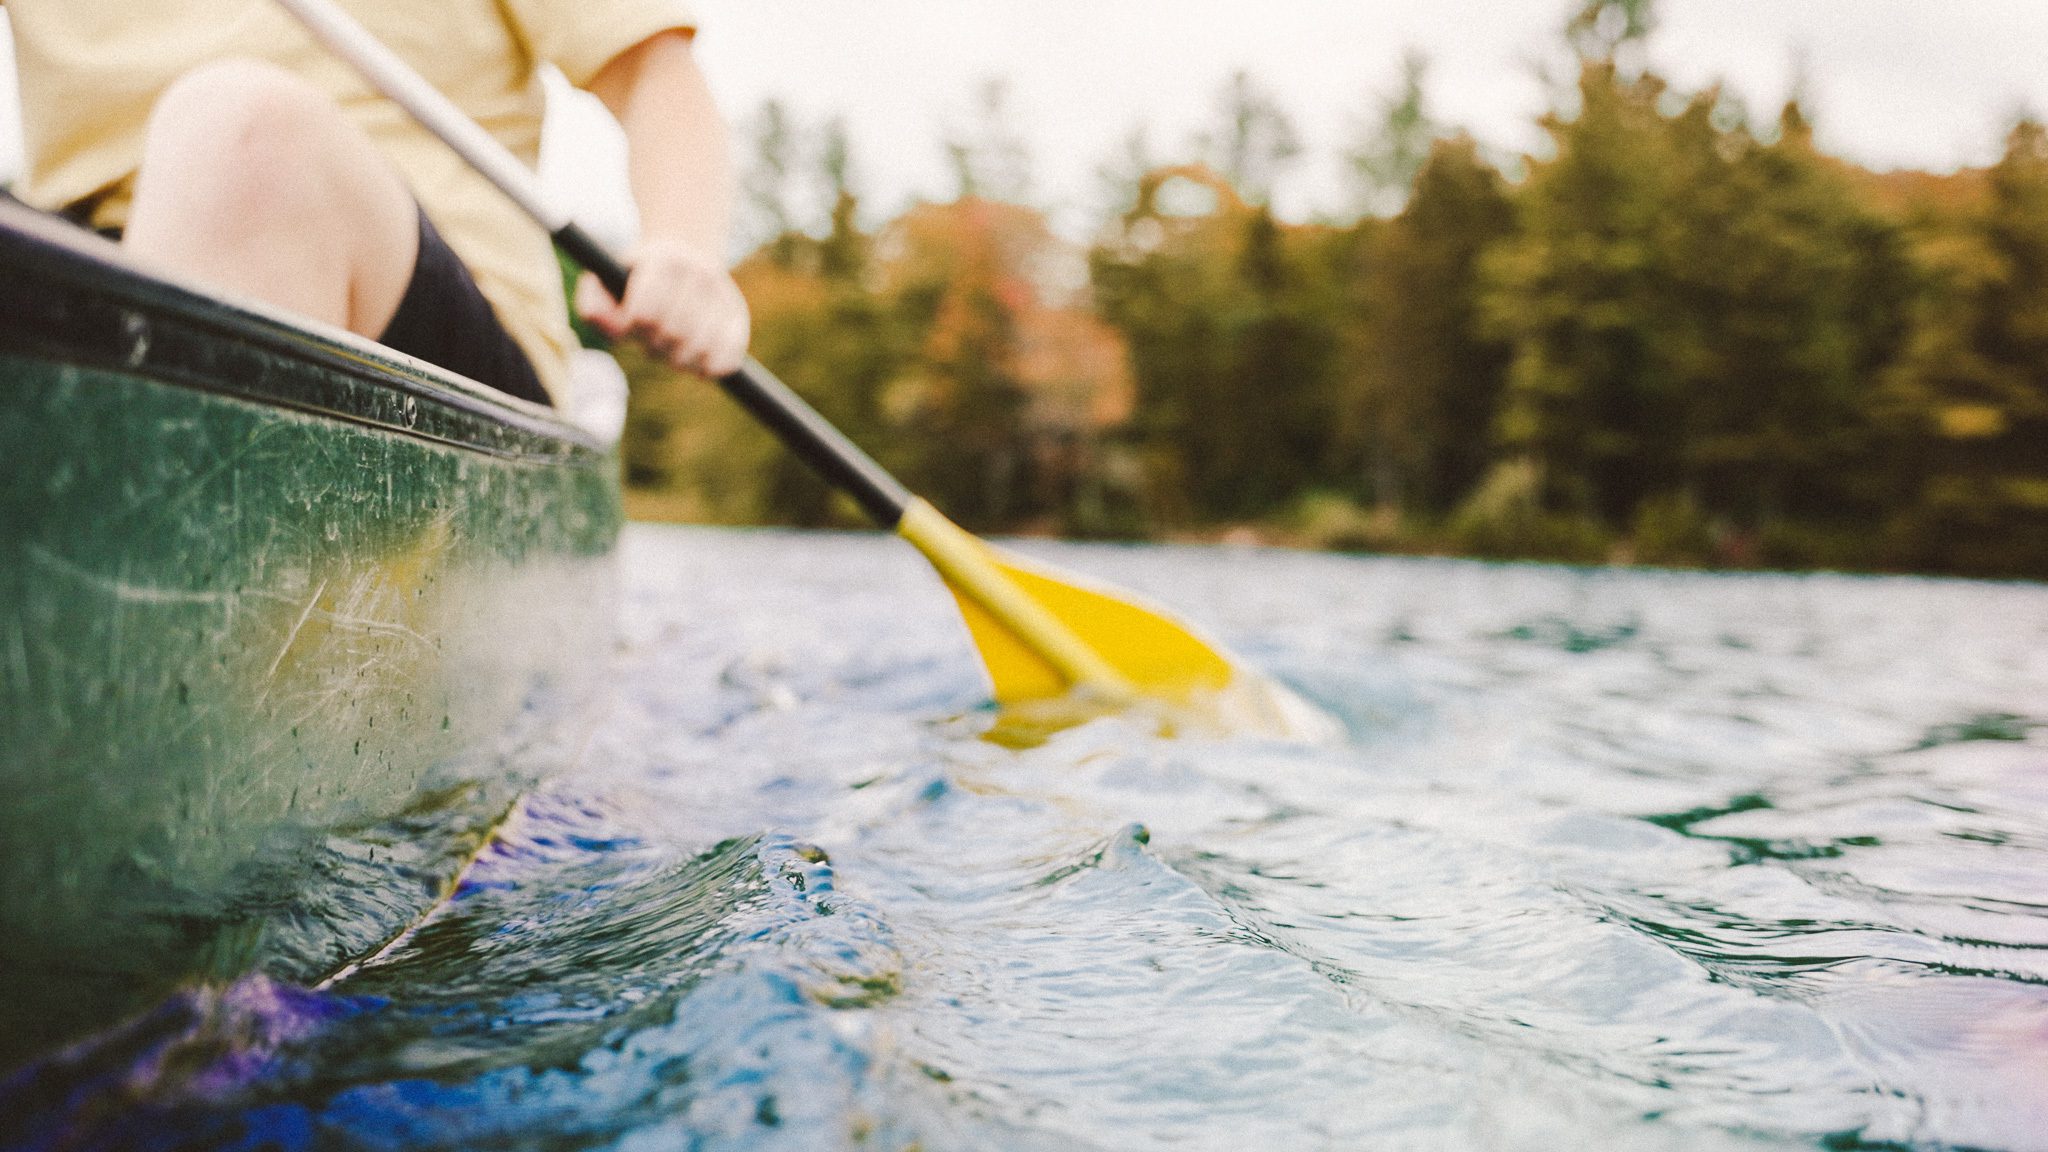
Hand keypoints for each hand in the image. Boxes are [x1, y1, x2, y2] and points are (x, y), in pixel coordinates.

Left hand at [575, 236, 749, 376]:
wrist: (685, 250)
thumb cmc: (637, 278)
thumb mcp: (608, 281)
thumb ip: (595, 306)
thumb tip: (617, 331)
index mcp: (665, 260)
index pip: (645, 313)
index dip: (633, 328)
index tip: (633, 322)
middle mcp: (699, 273)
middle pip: (672, 333)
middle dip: (655, 344)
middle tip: (652, 339)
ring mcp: (723, 295)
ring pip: (699, 349)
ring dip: (679, 360)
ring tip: (671, 351)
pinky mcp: (739, 317)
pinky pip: (728, 357)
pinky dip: (711, 368)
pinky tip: (698, 366)